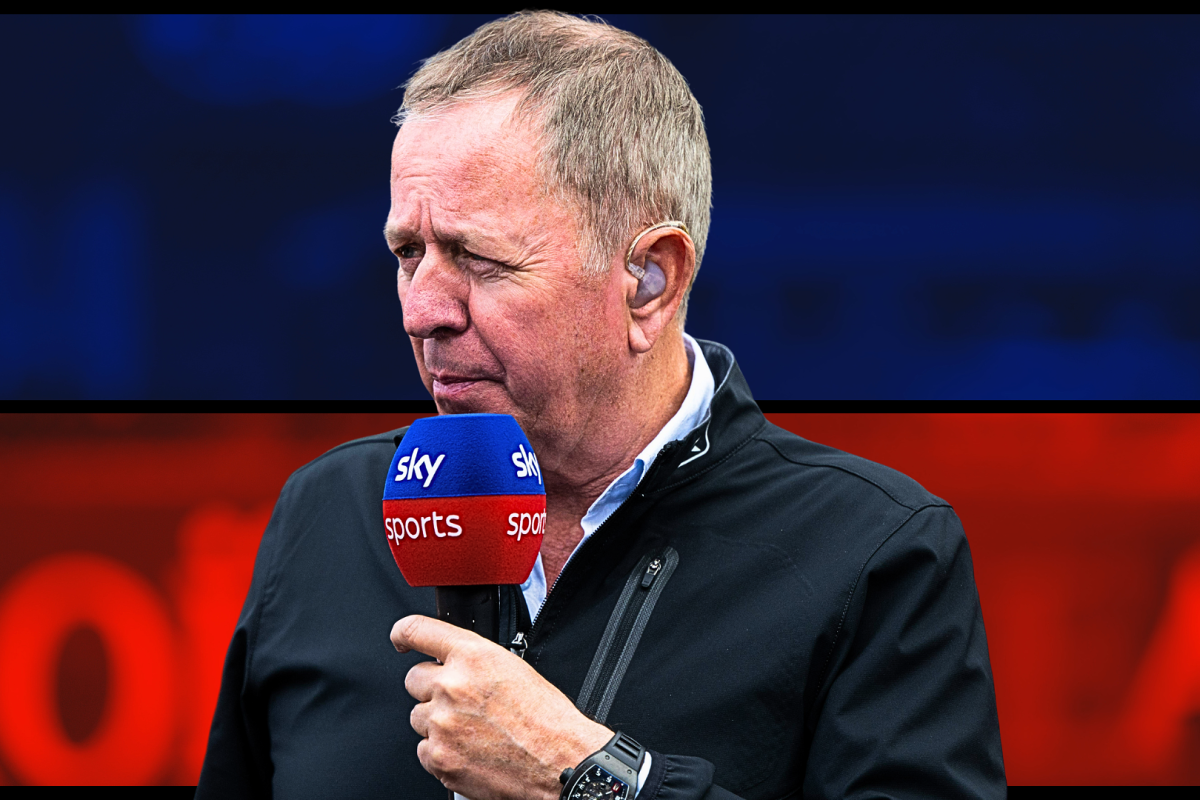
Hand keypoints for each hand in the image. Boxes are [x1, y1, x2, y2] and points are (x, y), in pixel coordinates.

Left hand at [391, 614, 612, 799]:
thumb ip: (475, 661)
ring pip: (418, 717)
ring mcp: (442, 724)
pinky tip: (469, 750)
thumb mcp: (513, 668)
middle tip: (460, 702)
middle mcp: (452, 686)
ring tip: (473, 730)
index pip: (417, 631)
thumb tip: (451, 661)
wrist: (560, 762)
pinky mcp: (439, 758)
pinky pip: (423, 749)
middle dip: (432, 688)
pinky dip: (441, 751)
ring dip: (437, 722)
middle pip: (413, 679)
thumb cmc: (546, 719)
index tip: (400, 638)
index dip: (403, 633)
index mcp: (473, 656)